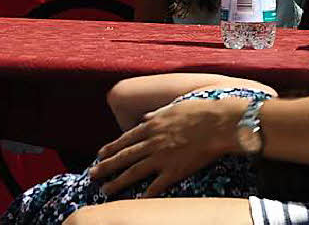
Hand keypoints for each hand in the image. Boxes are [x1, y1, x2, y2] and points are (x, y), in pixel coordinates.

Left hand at [89, 96, 242, 197]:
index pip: (125, 139)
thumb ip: (157, 114)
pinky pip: (156, 185)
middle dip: (106, 166)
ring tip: (104, 190)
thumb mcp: (172, 107)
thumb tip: (146, 116)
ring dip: (117, 182)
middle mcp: (152, 142)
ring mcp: (162, 157)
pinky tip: (136, 201)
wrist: (216, 123)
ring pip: (134, 172)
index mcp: (151, 125)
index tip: (100, 155)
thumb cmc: (197, 112)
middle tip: (92, 174)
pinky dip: (145, 194)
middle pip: (124, 157)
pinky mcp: (175, 170)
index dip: (111, 148)